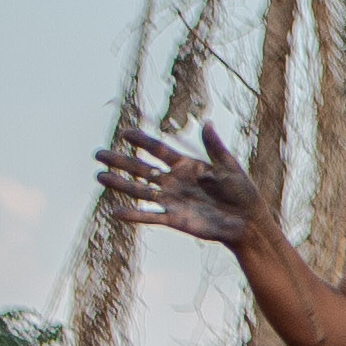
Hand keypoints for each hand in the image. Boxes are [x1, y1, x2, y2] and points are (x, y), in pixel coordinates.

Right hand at [93, 125, 269, 251]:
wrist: (247, 222)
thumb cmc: (242, 192)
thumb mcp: (229, 167)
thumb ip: (214, 147)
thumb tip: (207, 123)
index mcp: (187, 167)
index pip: (160, 151)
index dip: (143, 142)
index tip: (125, 133)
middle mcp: (174, 182)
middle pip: (142, 170)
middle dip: (120, 162)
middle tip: (98, 154)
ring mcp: (172, 200)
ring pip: (140, 191)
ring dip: (120, 184)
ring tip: (99, 176)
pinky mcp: (174, 219)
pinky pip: (149, 216)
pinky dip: (133, 215)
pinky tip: (115, 211)